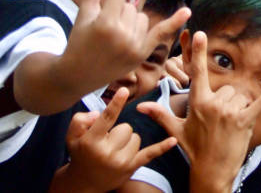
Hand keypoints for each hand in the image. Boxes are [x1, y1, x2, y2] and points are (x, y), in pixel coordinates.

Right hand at [61, 88, 176, 191]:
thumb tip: (96, 114)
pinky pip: (150, 153)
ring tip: (114, 150)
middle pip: (126, 127)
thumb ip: (80, 121)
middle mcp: (107, 152)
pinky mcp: (132, 167)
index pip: (106, 119)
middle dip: (118, 131)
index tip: (125, 91)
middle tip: (107, 142)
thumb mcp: (72, 136)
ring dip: (127, 141)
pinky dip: (162, 147)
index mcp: (91, 141)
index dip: (115, 104)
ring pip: (136, 137)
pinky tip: (173, 140)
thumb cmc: (81, 153)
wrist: (85, 183)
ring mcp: (121, 161)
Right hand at [63, 0, 190, 91]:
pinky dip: (174, 22)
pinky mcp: (141, 54)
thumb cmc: (78, 42)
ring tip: (114, 38)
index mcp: (104, 22)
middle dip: (119, 12)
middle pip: (131, 7)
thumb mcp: (84, 16)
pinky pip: (161, 33)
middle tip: (105, 30)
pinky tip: (187, 11)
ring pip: (142, 18)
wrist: (77, 76)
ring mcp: (133, 45)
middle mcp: (121, 34)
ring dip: (132, 23)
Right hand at [137, 31, 260, 188]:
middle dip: (227, 101)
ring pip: (240, 96)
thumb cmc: (194, 148)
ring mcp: (229, 113)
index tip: (200, 33)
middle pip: (227, 88)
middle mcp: (213, 104)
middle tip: (220, 122)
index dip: (198, 52)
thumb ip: (161, 114)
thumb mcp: (177, 130)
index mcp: (198, 102)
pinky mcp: (245, 121)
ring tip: (230, 126)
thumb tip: (140, 106)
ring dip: (239, 108)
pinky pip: (260, 102)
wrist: (211, 171)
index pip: (198, 73)